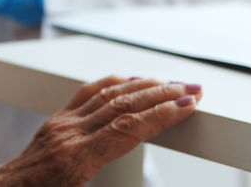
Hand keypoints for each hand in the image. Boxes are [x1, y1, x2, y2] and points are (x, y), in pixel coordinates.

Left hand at [0, 76, 202, 186]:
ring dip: (143, 85)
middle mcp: (69, 135)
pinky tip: (133, 80)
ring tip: (173, 82)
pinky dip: (115, 83)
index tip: (189, 104)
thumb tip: (142, 170)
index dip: (161, 114)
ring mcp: (61, 125)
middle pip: (122, 105)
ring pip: (106, 94)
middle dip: (161, 94)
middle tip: (195, 88)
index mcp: (76, 160)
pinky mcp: (55, 120)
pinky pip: (88, 94)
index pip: (127, 128)